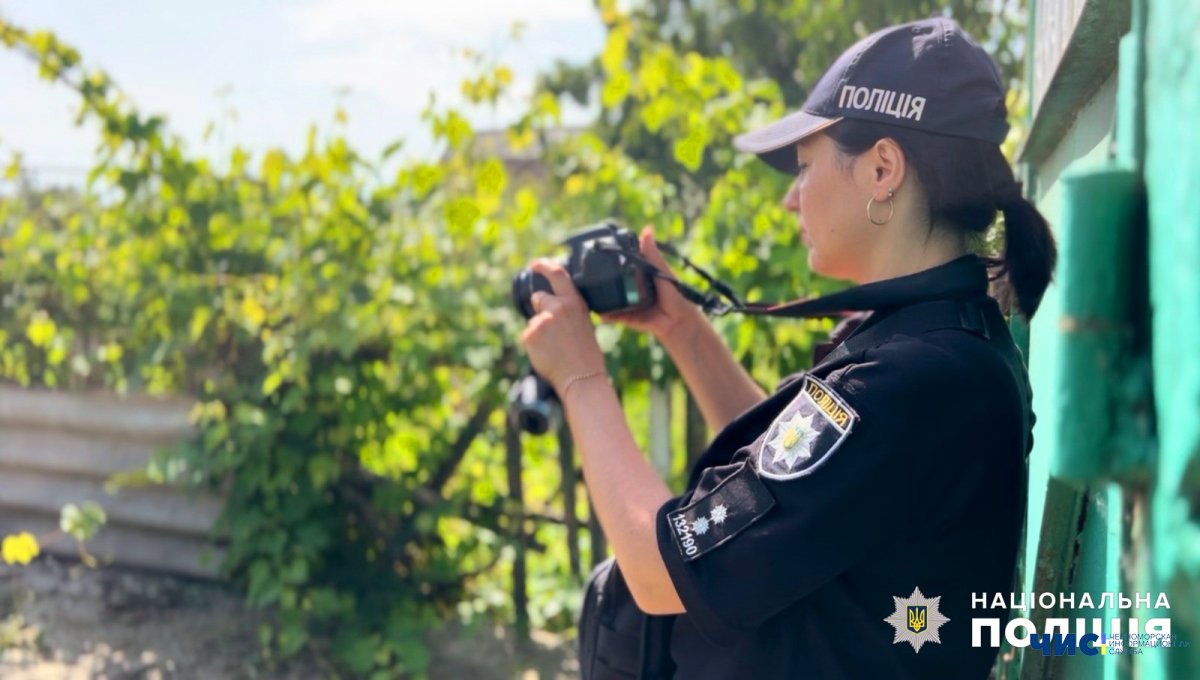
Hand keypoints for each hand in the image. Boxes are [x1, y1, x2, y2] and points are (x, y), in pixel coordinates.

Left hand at [519, 258, 606, 391]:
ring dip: (539, 331)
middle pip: (538, 298)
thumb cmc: (585, 354)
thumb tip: (546, 306)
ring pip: (533, 321)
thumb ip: (566, 310)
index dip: (544, 265)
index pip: (558, 274)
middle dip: (540, 308)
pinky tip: (547, 353)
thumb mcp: (583, 323)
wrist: (581, 376)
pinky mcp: (530, 335)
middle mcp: (557, 307)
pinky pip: (527, 336)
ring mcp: (542, 321)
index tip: (535, 264)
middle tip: (551, 329)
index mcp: (574, 302)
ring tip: (555, 348)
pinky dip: (533, 344)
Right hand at [599, 225, 705, 344]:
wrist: (678, 320)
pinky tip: (598, 312)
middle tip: (587, 274)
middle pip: (612, 282)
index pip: (622, 265)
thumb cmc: (674, 294)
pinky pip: (614, 316)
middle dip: (601, 280)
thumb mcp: (661, 270)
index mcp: (639, 275)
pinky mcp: (627, 317)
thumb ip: (651, 253)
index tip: (597, 253)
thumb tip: (647, 229)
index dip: (610, 260)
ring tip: (588, 293)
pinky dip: (606, 315)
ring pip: (610, 299)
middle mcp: (631, 288)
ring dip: (600, 298)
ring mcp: (628, 303)